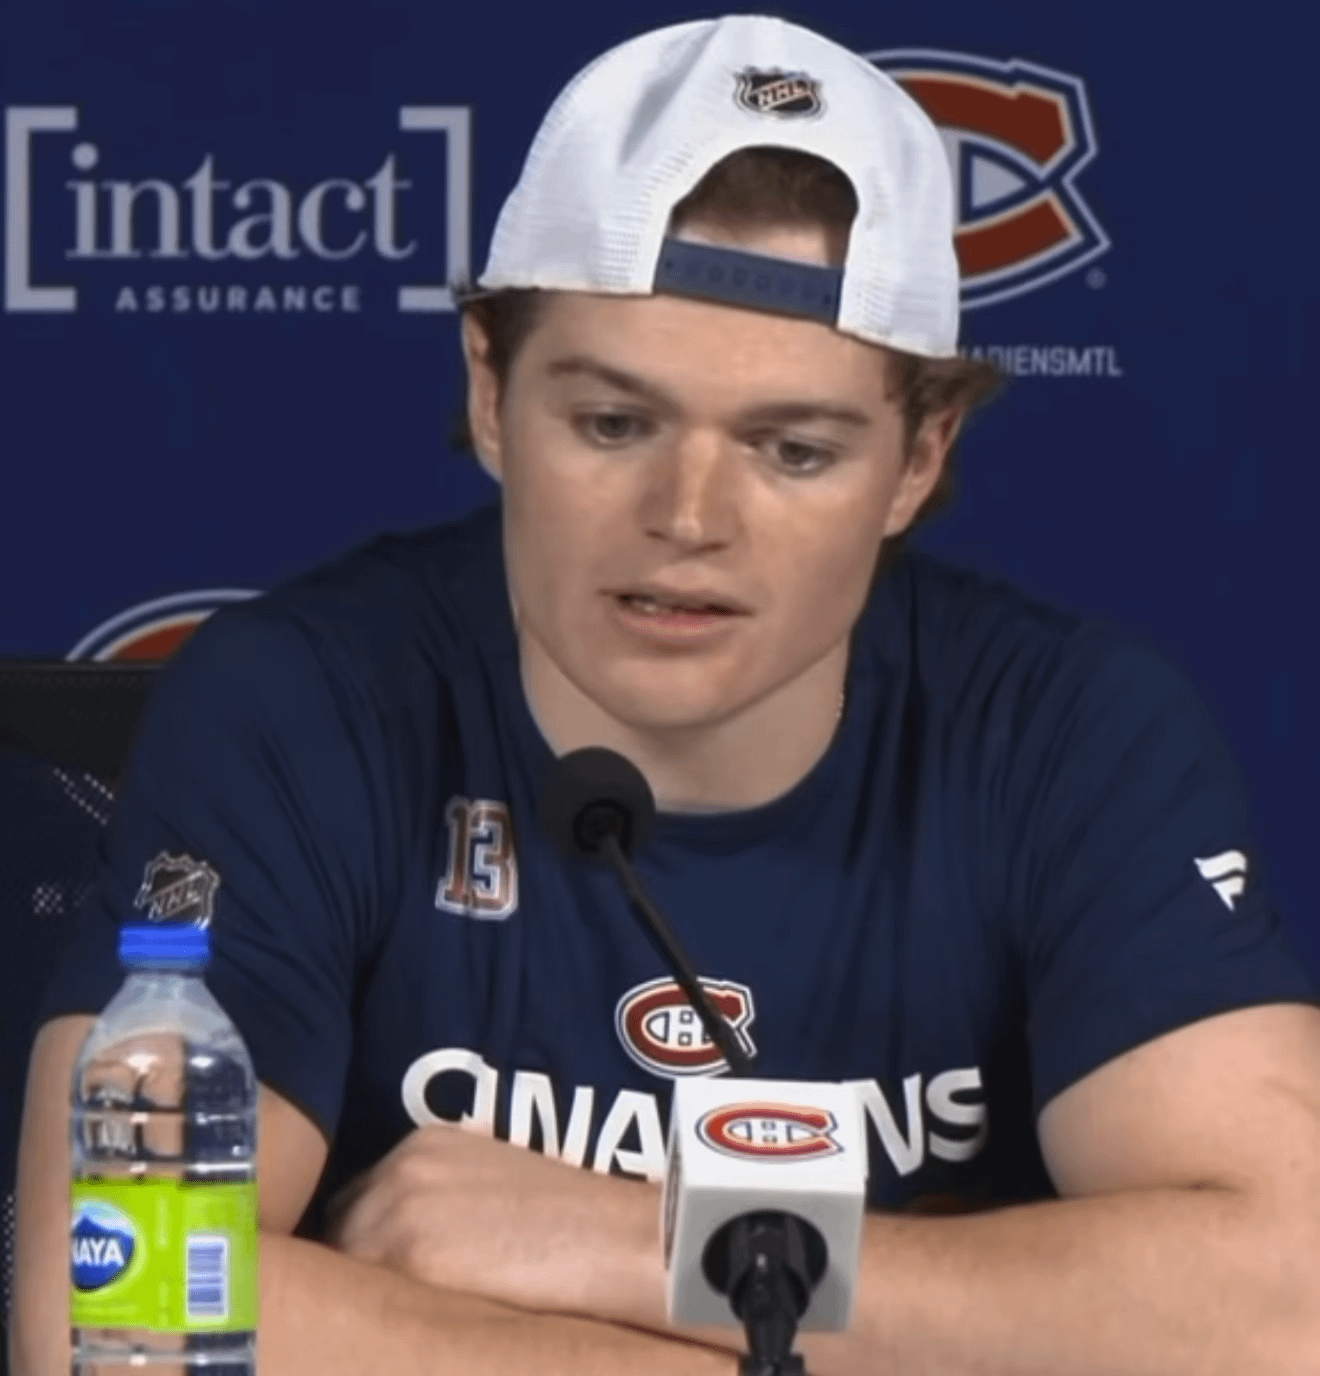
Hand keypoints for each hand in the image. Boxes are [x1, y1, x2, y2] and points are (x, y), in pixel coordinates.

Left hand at [322, 1122, 665, 1320]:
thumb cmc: (568, 1221)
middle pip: (341, 1234)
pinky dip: (377, 1319)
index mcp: (422, 1146)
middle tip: (382, 1311)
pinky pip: (365, 1299)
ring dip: (362, 1298)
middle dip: (356, 1272)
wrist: (614, 1237)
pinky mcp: (409, 1257)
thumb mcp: (494, 1181)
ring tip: (394, 1327)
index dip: (364, 1245)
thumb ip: (441, 1198)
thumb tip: (408, 1249)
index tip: (375, 1278)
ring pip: (344, 1267)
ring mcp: (397, 1212)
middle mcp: (399, 1170)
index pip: (359, 1203)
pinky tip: (406, 1336)